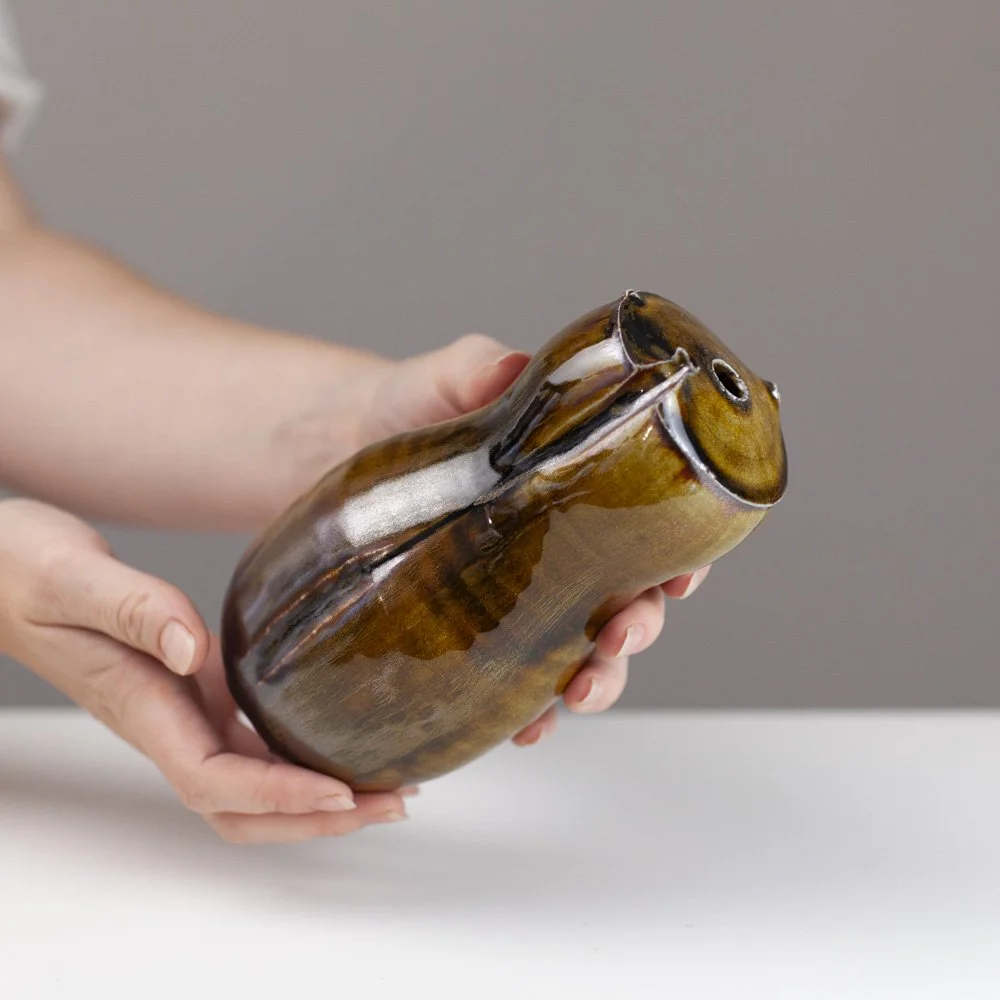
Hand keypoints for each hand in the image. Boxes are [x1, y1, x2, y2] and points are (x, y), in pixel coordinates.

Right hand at [0, 498, 409, 842]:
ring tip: (382, 785)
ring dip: (312, 798)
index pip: (212, 779)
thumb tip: (194, 652)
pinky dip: (294, 759)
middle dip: (313, 818)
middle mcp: (164, 722)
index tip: (339, 792)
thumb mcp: (76, 579)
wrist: (6, 570)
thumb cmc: (27, 571)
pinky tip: (334, 743)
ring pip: (247, 785)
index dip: (277, 795)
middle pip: (241, 806)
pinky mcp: (190, 691)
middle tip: (390, 801)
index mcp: (140, 706)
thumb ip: (137, 612)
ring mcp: (177, 713)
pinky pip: (246, 746)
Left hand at [357, 334, 712, 745]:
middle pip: (626, 599)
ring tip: (573, 694)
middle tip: (617, 639)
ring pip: (580, 649)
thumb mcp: (443, 380)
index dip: (681, 555)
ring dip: (594, 680)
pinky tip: (521, 728)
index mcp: (574, 486)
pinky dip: (526, 711)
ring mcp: (518, 592)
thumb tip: (507, 369)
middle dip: (635, 628)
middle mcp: (558, 545)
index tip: (681, 577)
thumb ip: (475, 370)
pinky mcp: (470, 628)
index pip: (649, 524)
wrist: (328, 447)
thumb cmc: (401, 407)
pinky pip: (512, 681)